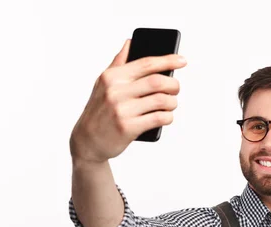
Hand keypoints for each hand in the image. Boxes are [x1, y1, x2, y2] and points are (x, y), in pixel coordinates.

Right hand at [69, 39, 186, 163]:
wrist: (87, 140)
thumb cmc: (99, 110)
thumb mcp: (103, 83)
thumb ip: (118, 63)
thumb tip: (130, 42)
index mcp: (112, 77)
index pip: (146, 63)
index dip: (167, 60)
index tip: (182, 61)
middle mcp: (116, 91)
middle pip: (157, 82)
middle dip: (173, 85)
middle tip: (175, 89)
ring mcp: (122, 110)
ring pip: (161, 101)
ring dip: (172, 103)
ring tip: (170, 104)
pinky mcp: (128, 128)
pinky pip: (159, 118)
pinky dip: (168, 117)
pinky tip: (166, 117)